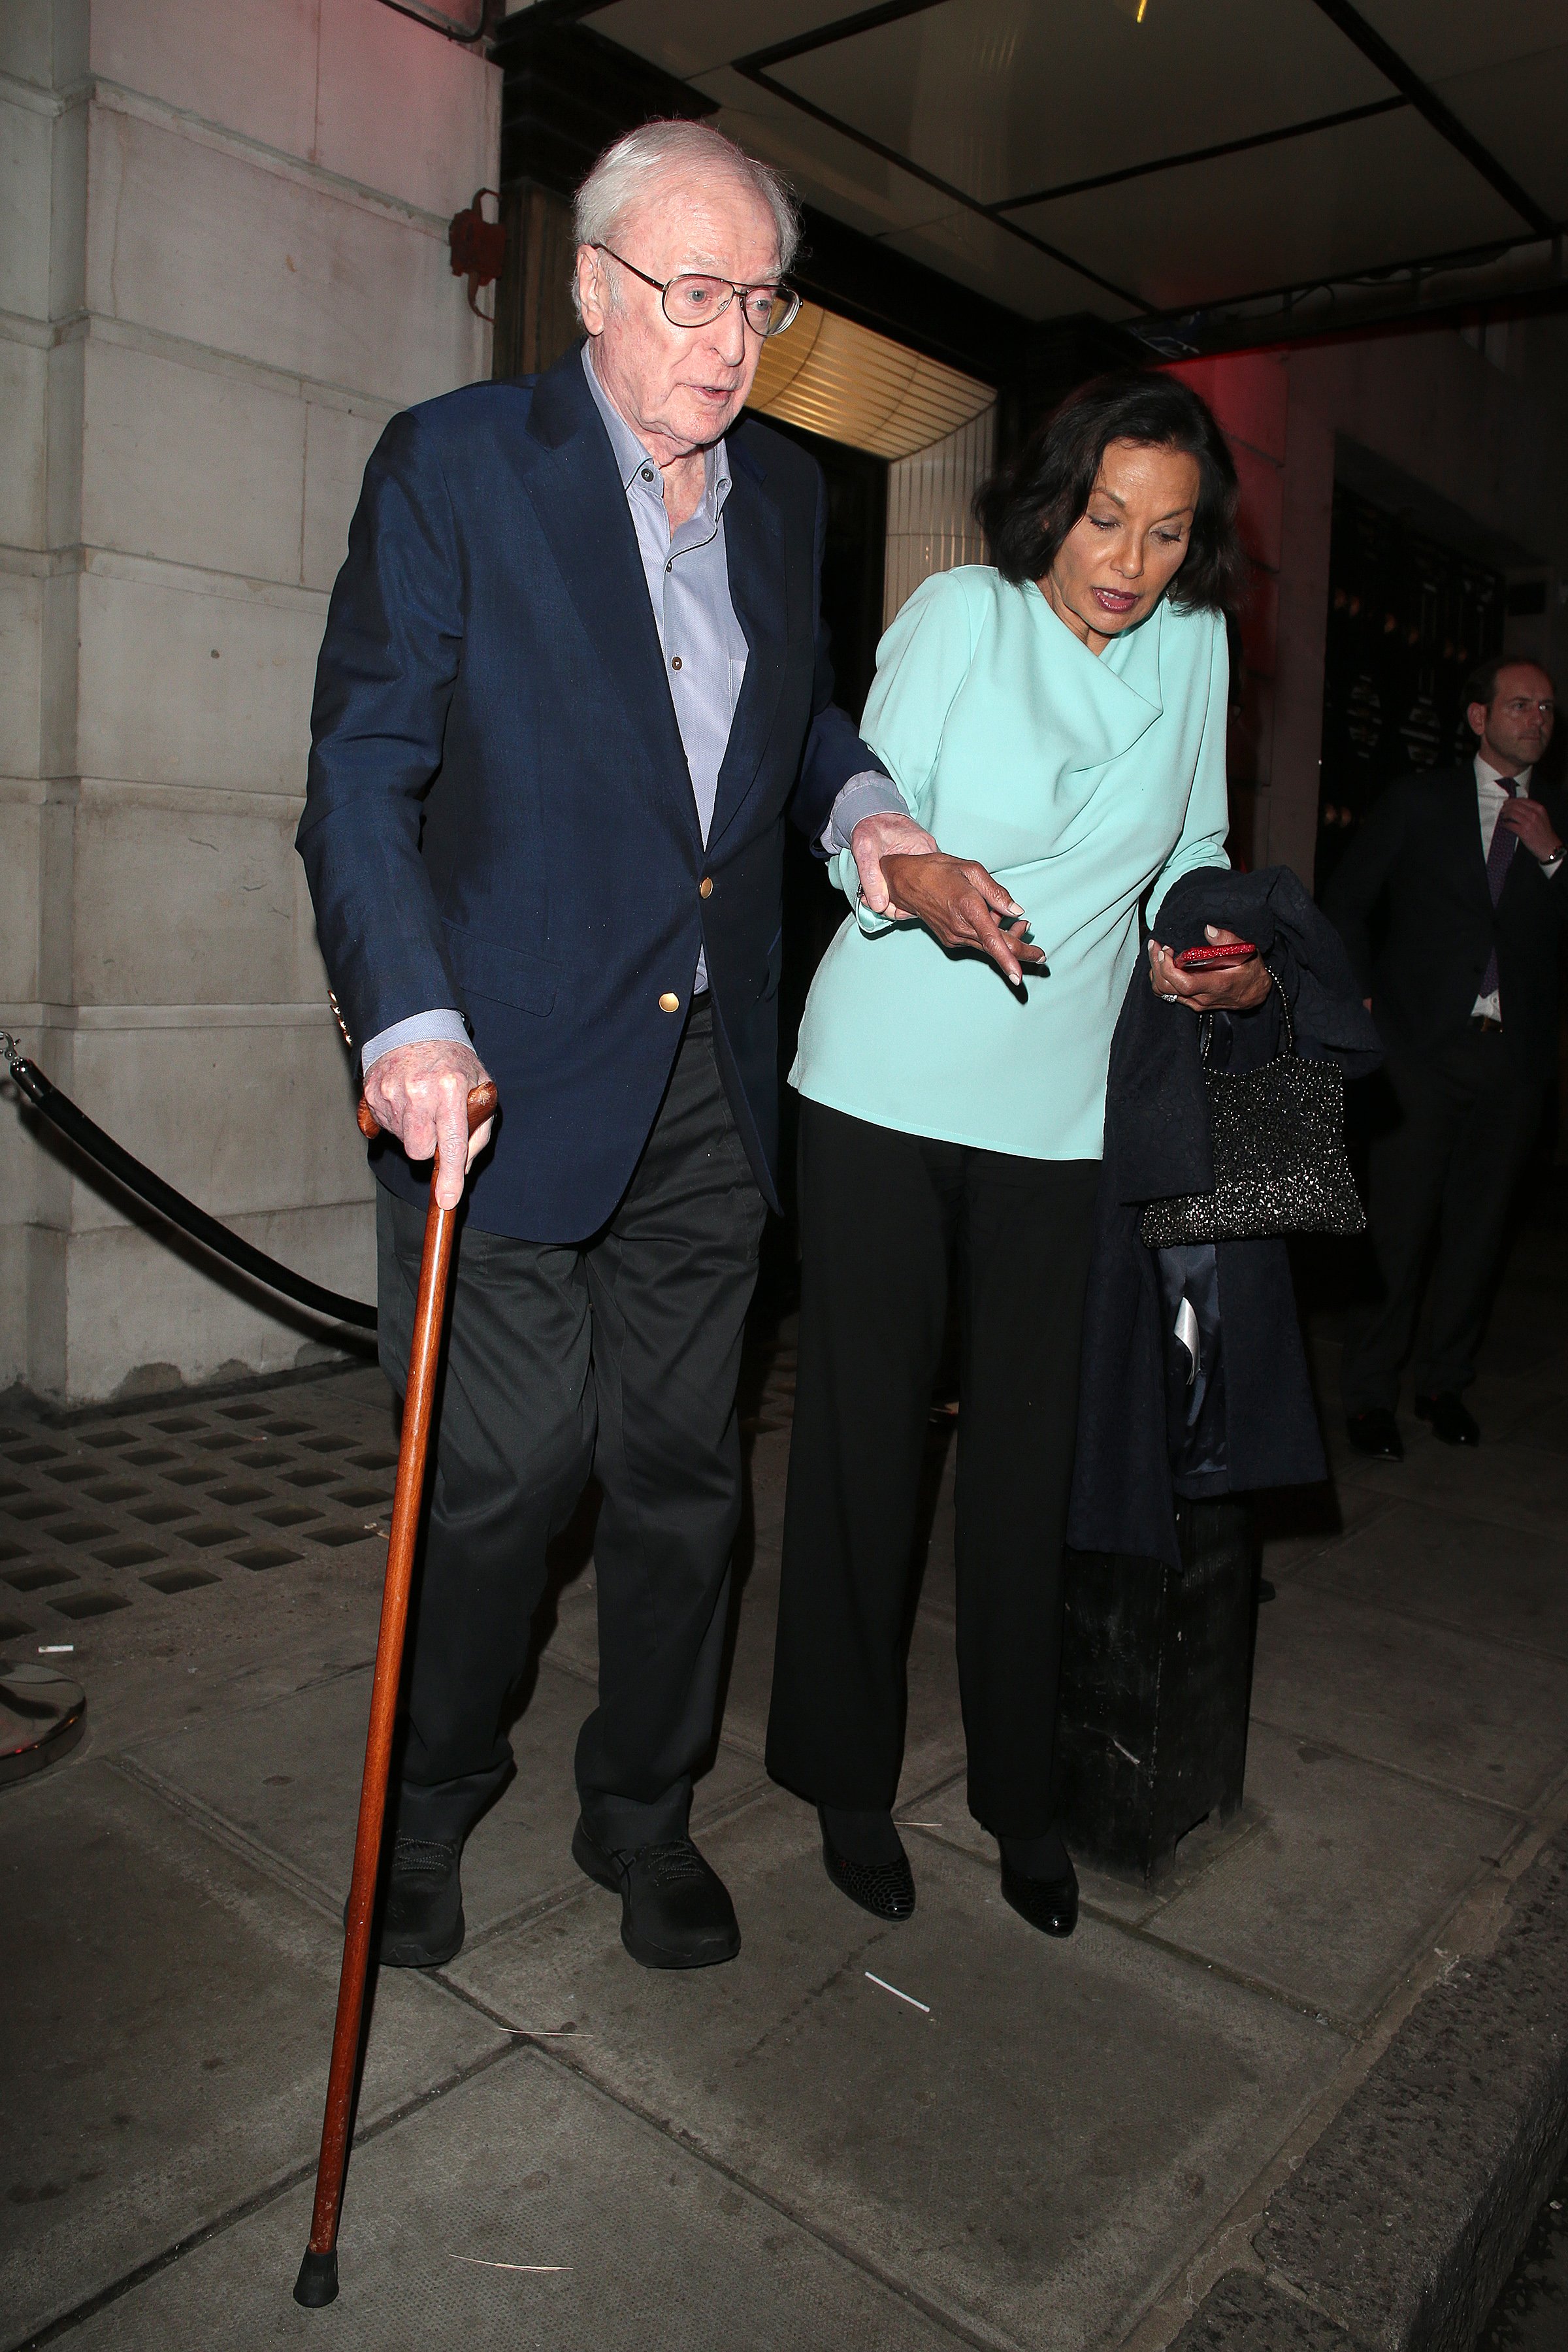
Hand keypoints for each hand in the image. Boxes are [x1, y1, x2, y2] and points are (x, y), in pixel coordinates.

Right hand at [361, 1039, 494, 1210]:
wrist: (414, 1027)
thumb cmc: (453, 1063)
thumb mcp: (481, 1089)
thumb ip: (477, 1131)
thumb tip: (461, 1170)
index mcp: (451, 1088)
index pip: (451, 1143)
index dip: (450, 1175)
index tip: (447, 1199)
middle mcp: (418, 1091)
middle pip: (419, 1151)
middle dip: (428, 1146)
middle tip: (436, 1122)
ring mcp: (390, 1092)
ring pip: (401, 1141)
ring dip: (413, 1131)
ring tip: (421, 1104)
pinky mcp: (371, 1092)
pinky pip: (384, 1126)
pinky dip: (396, 1120)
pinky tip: (405, 1099)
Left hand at [849, 810, 938, 916]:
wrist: (872, 814)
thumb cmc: (870, 826)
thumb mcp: (864, 848)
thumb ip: (870, 876)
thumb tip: (879, 905)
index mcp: (923, 849)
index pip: (925, 886)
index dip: (904, 902)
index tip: (883, 905)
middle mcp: (929, 855)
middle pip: (922, 892)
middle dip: (899, 903)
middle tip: (875, 902)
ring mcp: (926, 860)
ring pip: (918, 890)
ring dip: (898, 899)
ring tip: (876, 896)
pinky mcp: (919, 864)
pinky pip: (914, 884)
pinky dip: (899, 892)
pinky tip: (884, 892)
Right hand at [881, 852, 1046, 986]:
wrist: (907, 882)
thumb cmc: (938, 871)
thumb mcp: (971, 870)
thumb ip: (996, 892)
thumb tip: (1016, 911)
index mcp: (968, 908)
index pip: (993, 941)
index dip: (1010, 960)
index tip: (1019, 977)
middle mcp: (961, 928)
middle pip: (997, 949)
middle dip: (1021, 951)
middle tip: (1039, 952)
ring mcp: (954, 937)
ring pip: (989, 946)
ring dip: (1006, 938)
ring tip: (1014, 920)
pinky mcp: (951, 940)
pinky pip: (978, 942)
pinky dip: (990, 935)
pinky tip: (991, 919)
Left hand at [1148, 926, 1273, 1013]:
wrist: (1256, 994)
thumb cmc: (1251, 972)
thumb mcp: (1246, 952)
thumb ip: (1227, 940)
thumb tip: (1208, 930)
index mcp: (1216, 985)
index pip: (1183, 983)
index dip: (1168, 969)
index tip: (1165, 951)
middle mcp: (1202, 997)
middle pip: (1167, 987)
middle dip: (1156, 964)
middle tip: (1156, 946)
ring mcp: (1195, 1002)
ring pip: (1164, 992)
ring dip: (1156, 971)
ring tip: (1157, 952)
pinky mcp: (1191, 1002)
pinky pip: (1168, 993)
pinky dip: (1161, 978)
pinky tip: (1162, 964)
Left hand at [1498, 798, 1562, 862]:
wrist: (1549, 847)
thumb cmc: (1545, 834)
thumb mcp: (1542, 818)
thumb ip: (1533, 811)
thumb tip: (1518, 807)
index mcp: (1539, 809)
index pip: (1523, 800)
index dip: (1512, 800)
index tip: (1507, 802)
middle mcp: (1534, 814)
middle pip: (1516, 805)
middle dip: (1506, 806)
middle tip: (1502, 809)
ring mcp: (1529, 823)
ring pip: (1512, 813)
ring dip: (1505, 814)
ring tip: (1503, 817)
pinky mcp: (1523, 832)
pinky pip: (1510, 825)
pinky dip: (1505, 824)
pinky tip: (1504, 825)